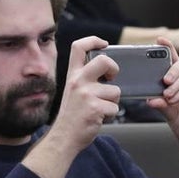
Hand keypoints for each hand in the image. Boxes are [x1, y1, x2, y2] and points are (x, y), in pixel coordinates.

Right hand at [24, 36, 121, 177]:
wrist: (63, 137)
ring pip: (115, 90)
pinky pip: (115, 108)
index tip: (104, 43)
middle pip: (104, 61)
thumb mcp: (72, 91)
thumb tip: (107, 71)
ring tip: (100, 108)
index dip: (94, 40)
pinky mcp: (95, 108)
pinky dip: (110, 115)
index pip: (79, 47)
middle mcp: (78, 81)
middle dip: (114, 68)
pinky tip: (99, 118)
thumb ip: (85, 79)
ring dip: (113, 101)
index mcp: (72, 75)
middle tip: (112, 78)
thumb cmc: (72, 116)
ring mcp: (86, 94)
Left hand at [147, 37, 178, 151]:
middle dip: (173, 68)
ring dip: (177, 82)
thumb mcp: (168, 113)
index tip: (159, 40)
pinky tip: (174, 99)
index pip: (175, 61)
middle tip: (164, 81)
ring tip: (167, 94)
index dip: (169, 49)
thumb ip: (160, 104)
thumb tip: (150, 99)